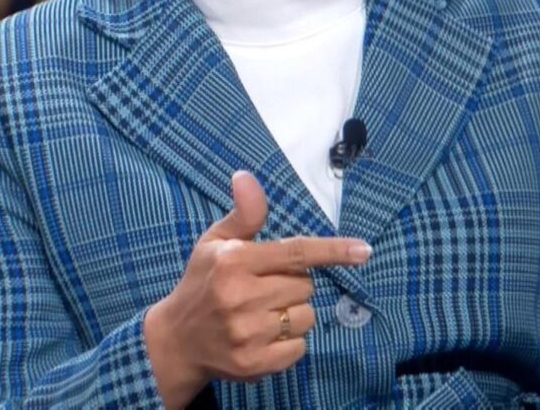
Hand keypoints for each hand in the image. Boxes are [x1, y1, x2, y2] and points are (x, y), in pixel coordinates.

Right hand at [143, 170, 371, 408]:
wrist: (175, 341)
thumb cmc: (203, 283)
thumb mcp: (215, 242)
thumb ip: (243, 214)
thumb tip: (246, 176)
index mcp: (235, 262)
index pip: (296, 252)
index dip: (333, 250)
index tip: (364, 250)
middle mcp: (240, 297)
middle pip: (306, 286)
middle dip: (293, 285)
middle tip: (263, 288)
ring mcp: (247, 333)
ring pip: (306, 317)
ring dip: (293, 314)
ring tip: (262, 313)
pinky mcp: (253, 364)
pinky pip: (299, 347)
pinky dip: (289, 342)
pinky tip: (263, 336)